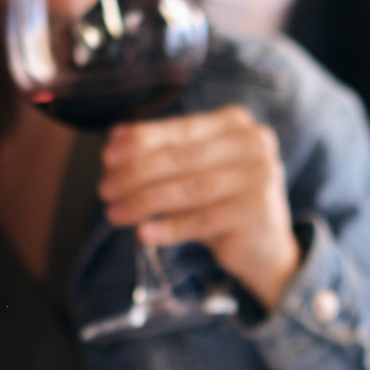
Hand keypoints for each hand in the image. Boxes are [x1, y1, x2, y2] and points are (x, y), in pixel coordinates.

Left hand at [99, 106, 301, 310]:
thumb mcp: (194, 171)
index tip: (106, 157)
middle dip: (136, 174)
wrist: (264, 245)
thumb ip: (161, 151)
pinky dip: (169, 228)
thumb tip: (114, 136)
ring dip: (145, 202)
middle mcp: (254, 144)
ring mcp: (260, 178)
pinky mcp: (257, 213)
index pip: (180, 128)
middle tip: (105, 190)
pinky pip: (202, 220)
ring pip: (189, 189)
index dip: (140, 141)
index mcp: (236, 124)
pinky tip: (144, 233)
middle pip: (181, 158)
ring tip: (115, 214)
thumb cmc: (221, 201)